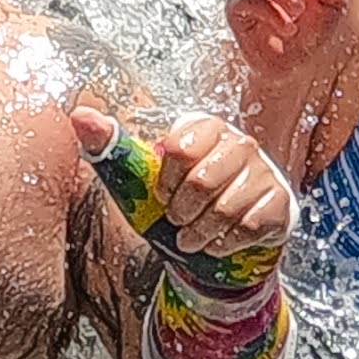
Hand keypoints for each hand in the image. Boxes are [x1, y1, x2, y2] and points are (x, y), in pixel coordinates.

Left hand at [73, 104, 296, 258]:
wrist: (212, 244)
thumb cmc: (174, 204)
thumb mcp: (137, 179)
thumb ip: (108, 145)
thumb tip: (78, 114)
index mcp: (203, 127)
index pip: (178, 150)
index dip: (165, 183)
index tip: (162, 196)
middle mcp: (239, 142)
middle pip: (203, 182)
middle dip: (182, 214)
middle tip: (178, 221)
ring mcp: (264, 171)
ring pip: (227, 208)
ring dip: (201, 234)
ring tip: (193, 239)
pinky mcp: (280, 202)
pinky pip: (251, 226)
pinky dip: (227, 244)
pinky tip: (219, 244)